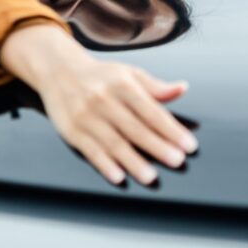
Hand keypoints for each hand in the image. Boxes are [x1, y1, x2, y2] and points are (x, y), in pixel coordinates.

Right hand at [0, 23, 196, 185]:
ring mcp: (86, 116)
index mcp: (122, 84)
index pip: (151, 110)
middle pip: (135, 128)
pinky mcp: (71, 131)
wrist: (59, 71)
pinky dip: (105, 164)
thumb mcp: (129, 73)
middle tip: (177, 160)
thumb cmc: (100, 76)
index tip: (188, 144)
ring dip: (133, 161)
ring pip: (113, 142)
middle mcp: (104, 99)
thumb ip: (155, 86)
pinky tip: (118, 176)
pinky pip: (90, 150)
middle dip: (157, 146)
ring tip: (151, 176)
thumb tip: (182, 89)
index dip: (171, 129)